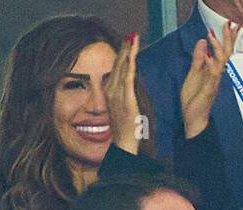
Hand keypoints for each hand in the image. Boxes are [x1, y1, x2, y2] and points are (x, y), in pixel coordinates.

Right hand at [105, 32, 141, 153]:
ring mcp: (118, 94)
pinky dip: (131, 62)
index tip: (126, 42)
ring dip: (127, 51)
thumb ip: (122, 93)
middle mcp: (111, 90)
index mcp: (109, 91)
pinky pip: (128, 75)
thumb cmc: (124, 128)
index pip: (115, 68)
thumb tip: (126, 82)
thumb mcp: (120, 106)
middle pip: (117, 64)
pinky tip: (134, 52)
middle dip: (124, 48)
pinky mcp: (126, 97)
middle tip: (130, 35)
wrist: (123, 142)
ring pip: (122, 67)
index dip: (120, 54)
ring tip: (132, 38)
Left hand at [181, 24, 236, 137]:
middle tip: (230, 24)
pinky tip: (208, 56)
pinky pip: (212, 76)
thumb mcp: (193, 75)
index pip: (222, 52)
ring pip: (220, 63)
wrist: (194, 121)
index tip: (226, 25)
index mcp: (212, 71)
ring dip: (218, 49)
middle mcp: (216, 76)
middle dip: (228, 39)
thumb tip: (202, 41)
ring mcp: (214, 83)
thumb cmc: (194, 100)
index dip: (225, 38)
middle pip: (225, 55)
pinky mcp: (209, 91)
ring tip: (213, 36)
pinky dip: (211, 65)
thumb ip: (198, 59)